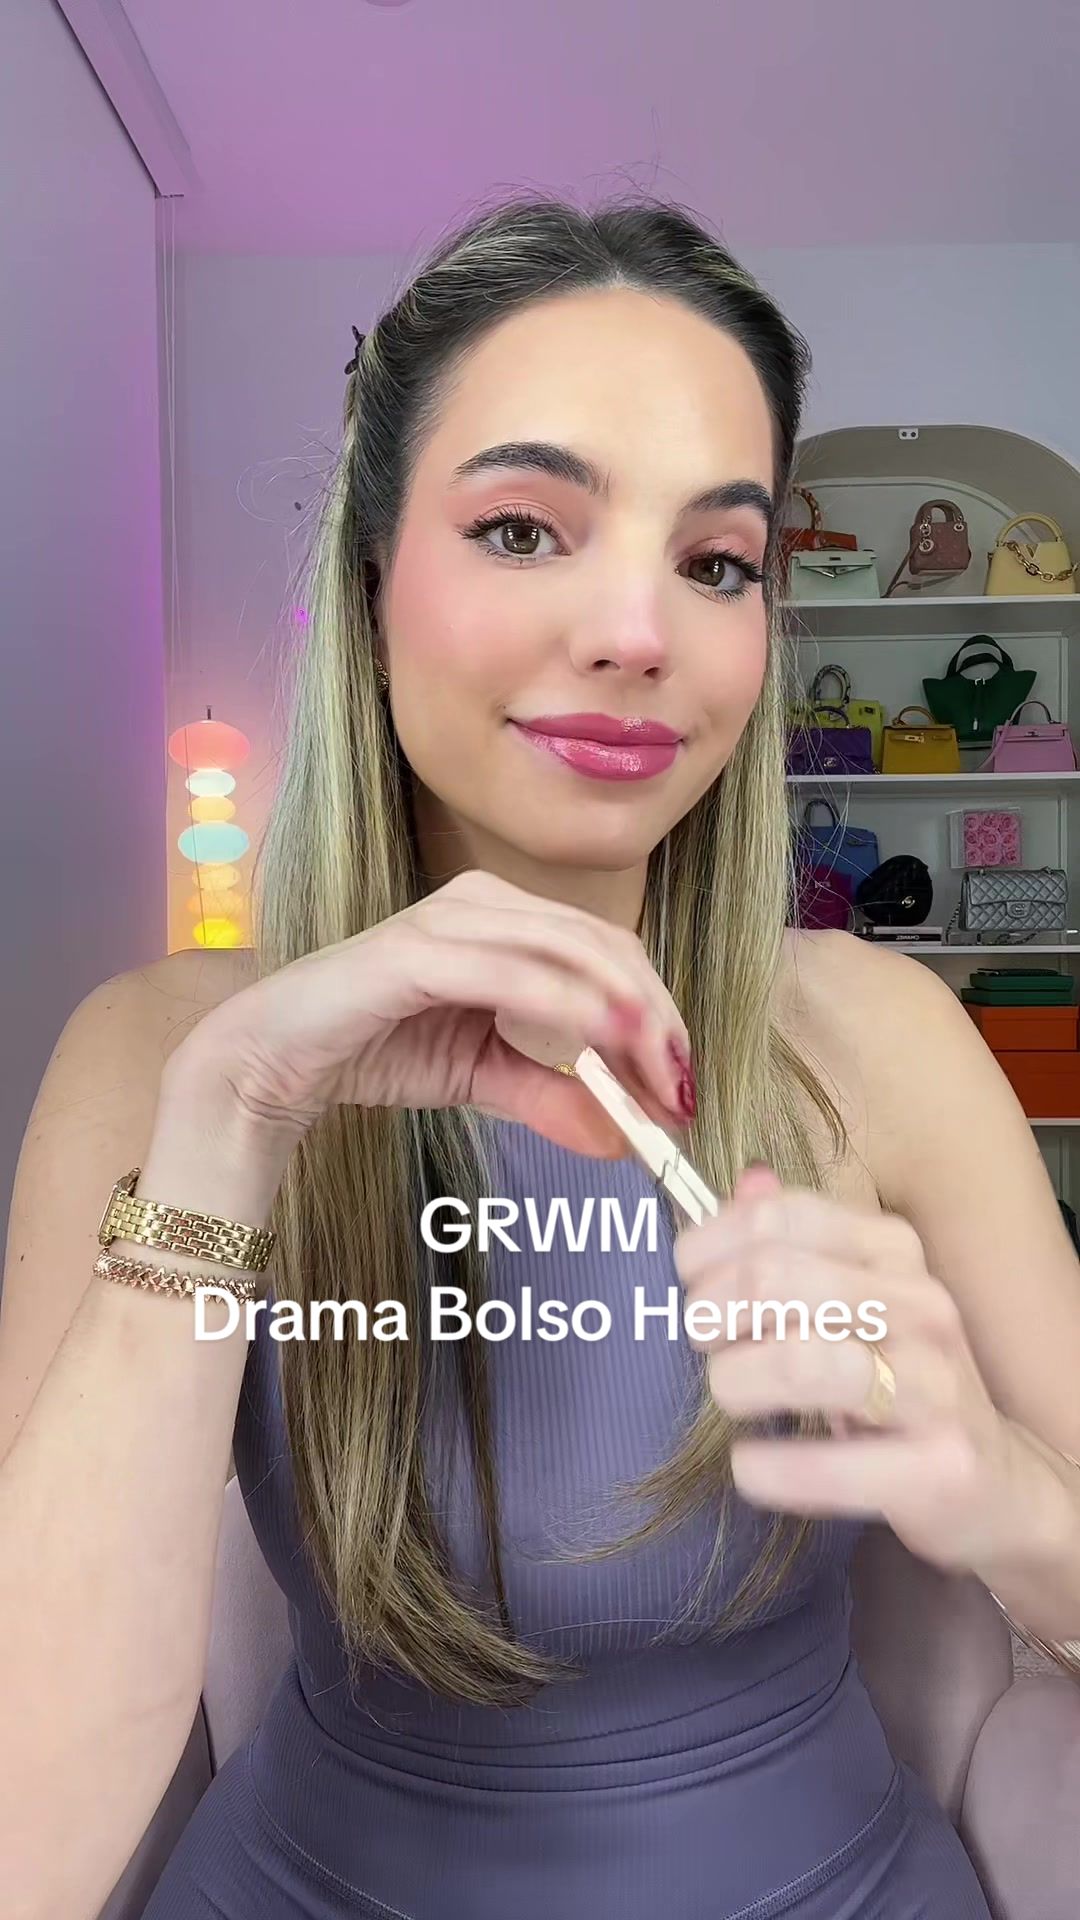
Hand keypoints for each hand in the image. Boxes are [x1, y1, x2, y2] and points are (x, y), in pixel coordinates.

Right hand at [166, 869, 693, 1161]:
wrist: (274, 1061)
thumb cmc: (375, 1049)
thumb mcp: (484, 1078)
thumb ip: (553, 1097)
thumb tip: (624, 1139)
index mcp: (505, 916)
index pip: (610, 951)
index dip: (660, 1011)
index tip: (684, 1082)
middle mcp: (483, 901)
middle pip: (604, 945)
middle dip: (654, 1018)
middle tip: (680, 1087)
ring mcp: (448, 919)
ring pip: (568, 950)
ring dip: (623, 1012)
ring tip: (655, 1072)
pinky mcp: (413, 952)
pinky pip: (508, 973)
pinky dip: (564, 1007)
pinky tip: (598, 1042)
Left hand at [674, 1166, 1026, 1572]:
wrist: (997, 1482)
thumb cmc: (900, 1382)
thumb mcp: (855, 1300)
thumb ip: (795, 1243)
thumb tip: (746, 1184)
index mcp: (893, 1250)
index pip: (779, 1217)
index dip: (709, 1247)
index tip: (689, 1285)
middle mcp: (920, 1304)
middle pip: (775, 1279)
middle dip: (710, 1312)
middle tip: (703, 1344)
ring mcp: (935, 1385)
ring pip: (802, 1359)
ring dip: (736, 1380)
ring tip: (729, 1395)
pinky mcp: (939, 1467)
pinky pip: (830, 1464)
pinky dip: (770, 1467)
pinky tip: (749, 1466)